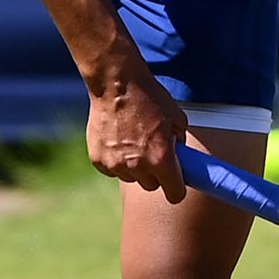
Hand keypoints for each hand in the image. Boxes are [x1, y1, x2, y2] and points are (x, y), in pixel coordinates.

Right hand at [87, 71, 190, 200]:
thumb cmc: (149, 97)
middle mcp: (138, 166)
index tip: (176, 183)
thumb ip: (180, 143)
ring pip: (131, 178)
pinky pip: (112, 170)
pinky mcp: (98, 160)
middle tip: (153, 153)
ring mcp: (116, 164)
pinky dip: (116, 161)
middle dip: (155, 174)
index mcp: (161, 158)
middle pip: (151, 186)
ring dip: (135, 167)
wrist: (115, 84)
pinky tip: (118, 140)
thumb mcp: (177, 118)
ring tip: (133, 142)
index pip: (175, 194)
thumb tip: (180, 157)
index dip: (177, 188)